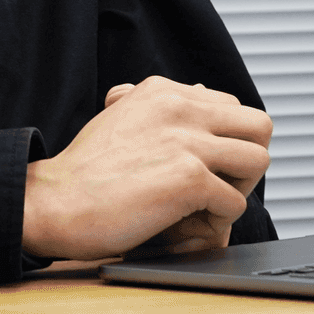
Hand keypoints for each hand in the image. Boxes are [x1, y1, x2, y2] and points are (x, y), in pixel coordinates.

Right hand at [21, 76, 272, 260]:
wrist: (54, 202)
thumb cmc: (85, 172)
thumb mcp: (122, 118)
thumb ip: (160, 108)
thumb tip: (198, 91)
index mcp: (163, 91)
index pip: (232, 107)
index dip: (226, 141)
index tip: (205, 165)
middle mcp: (179, 107)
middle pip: (259, 125)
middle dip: (246, 159)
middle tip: (219, 183)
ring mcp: (187, 141)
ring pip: (258, 160)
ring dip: (239, 188)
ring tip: (207, 203)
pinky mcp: (189, 178)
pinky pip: (235, 203)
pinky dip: (217, 220)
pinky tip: (186, 222)